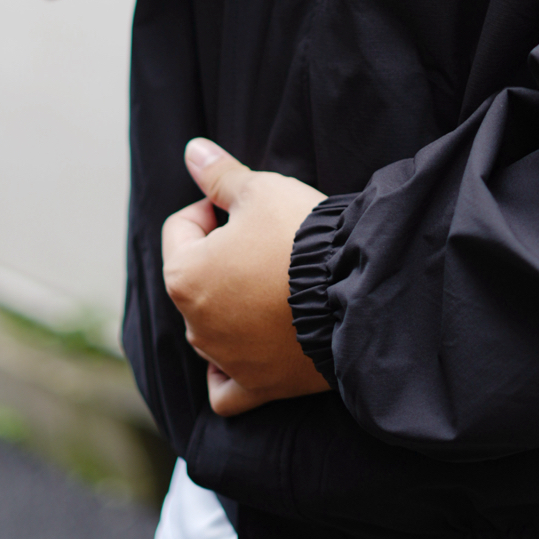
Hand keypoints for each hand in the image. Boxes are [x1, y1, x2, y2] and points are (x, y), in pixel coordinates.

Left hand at [161, 140, 329, 416]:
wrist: (357, 289)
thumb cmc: (302, 236)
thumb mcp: (261, 189)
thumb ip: (219, 175)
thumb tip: (192, 150)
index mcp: (184, 275)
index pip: (182, 227)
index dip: (213, 207)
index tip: (248, 207)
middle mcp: (194, 325)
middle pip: (196, 278)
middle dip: (222, 256)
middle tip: (267, 241)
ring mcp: (225, 359)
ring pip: (208, 328)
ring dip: (230, 305)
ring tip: (274, 283)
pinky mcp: (258, 386)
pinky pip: (227, 388)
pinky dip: (228, 371)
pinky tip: (245, 350)